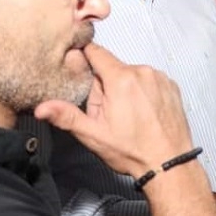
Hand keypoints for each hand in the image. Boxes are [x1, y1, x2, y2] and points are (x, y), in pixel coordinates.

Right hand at [33, 43, 192, 177]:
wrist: (169, 163)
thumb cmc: (133, 151)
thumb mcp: (94, 135)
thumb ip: (66, 116)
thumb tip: (42, 108)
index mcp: (121, 79)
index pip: (97, 52)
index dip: (85, 57)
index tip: (80, 65)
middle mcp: (143, 72)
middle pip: (114, 68)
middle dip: (106, 84)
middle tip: (109, 111)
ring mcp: (160, 78)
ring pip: (132, 74)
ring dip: (126, 88)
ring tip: (129, 115)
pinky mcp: (172, 86)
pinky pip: (150, 81)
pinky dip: (144, 91)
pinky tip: (144, 112)